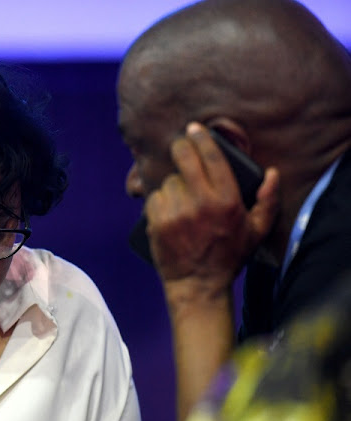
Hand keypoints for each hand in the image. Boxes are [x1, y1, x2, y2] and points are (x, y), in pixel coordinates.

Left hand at [145, 122, 279, 295]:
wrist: (197, 284)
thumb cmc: (228, 257)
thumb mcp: (256, 232)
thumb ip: (267, 202)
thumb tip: (272, 173)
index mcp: (226, 201)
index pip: (212, 157)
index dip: (202, 138)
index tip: (195, 129)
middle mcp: (200, 202)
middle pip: (184, 159)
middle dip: (181, 147)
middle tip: (180, 145)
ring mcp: (176, 212)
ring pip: (169, 181)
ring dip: (174, 185)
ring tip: (182, 201)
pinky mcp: (156, 221)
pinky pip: (154, 197)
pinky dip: (160, 201)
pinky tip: (169, 212)